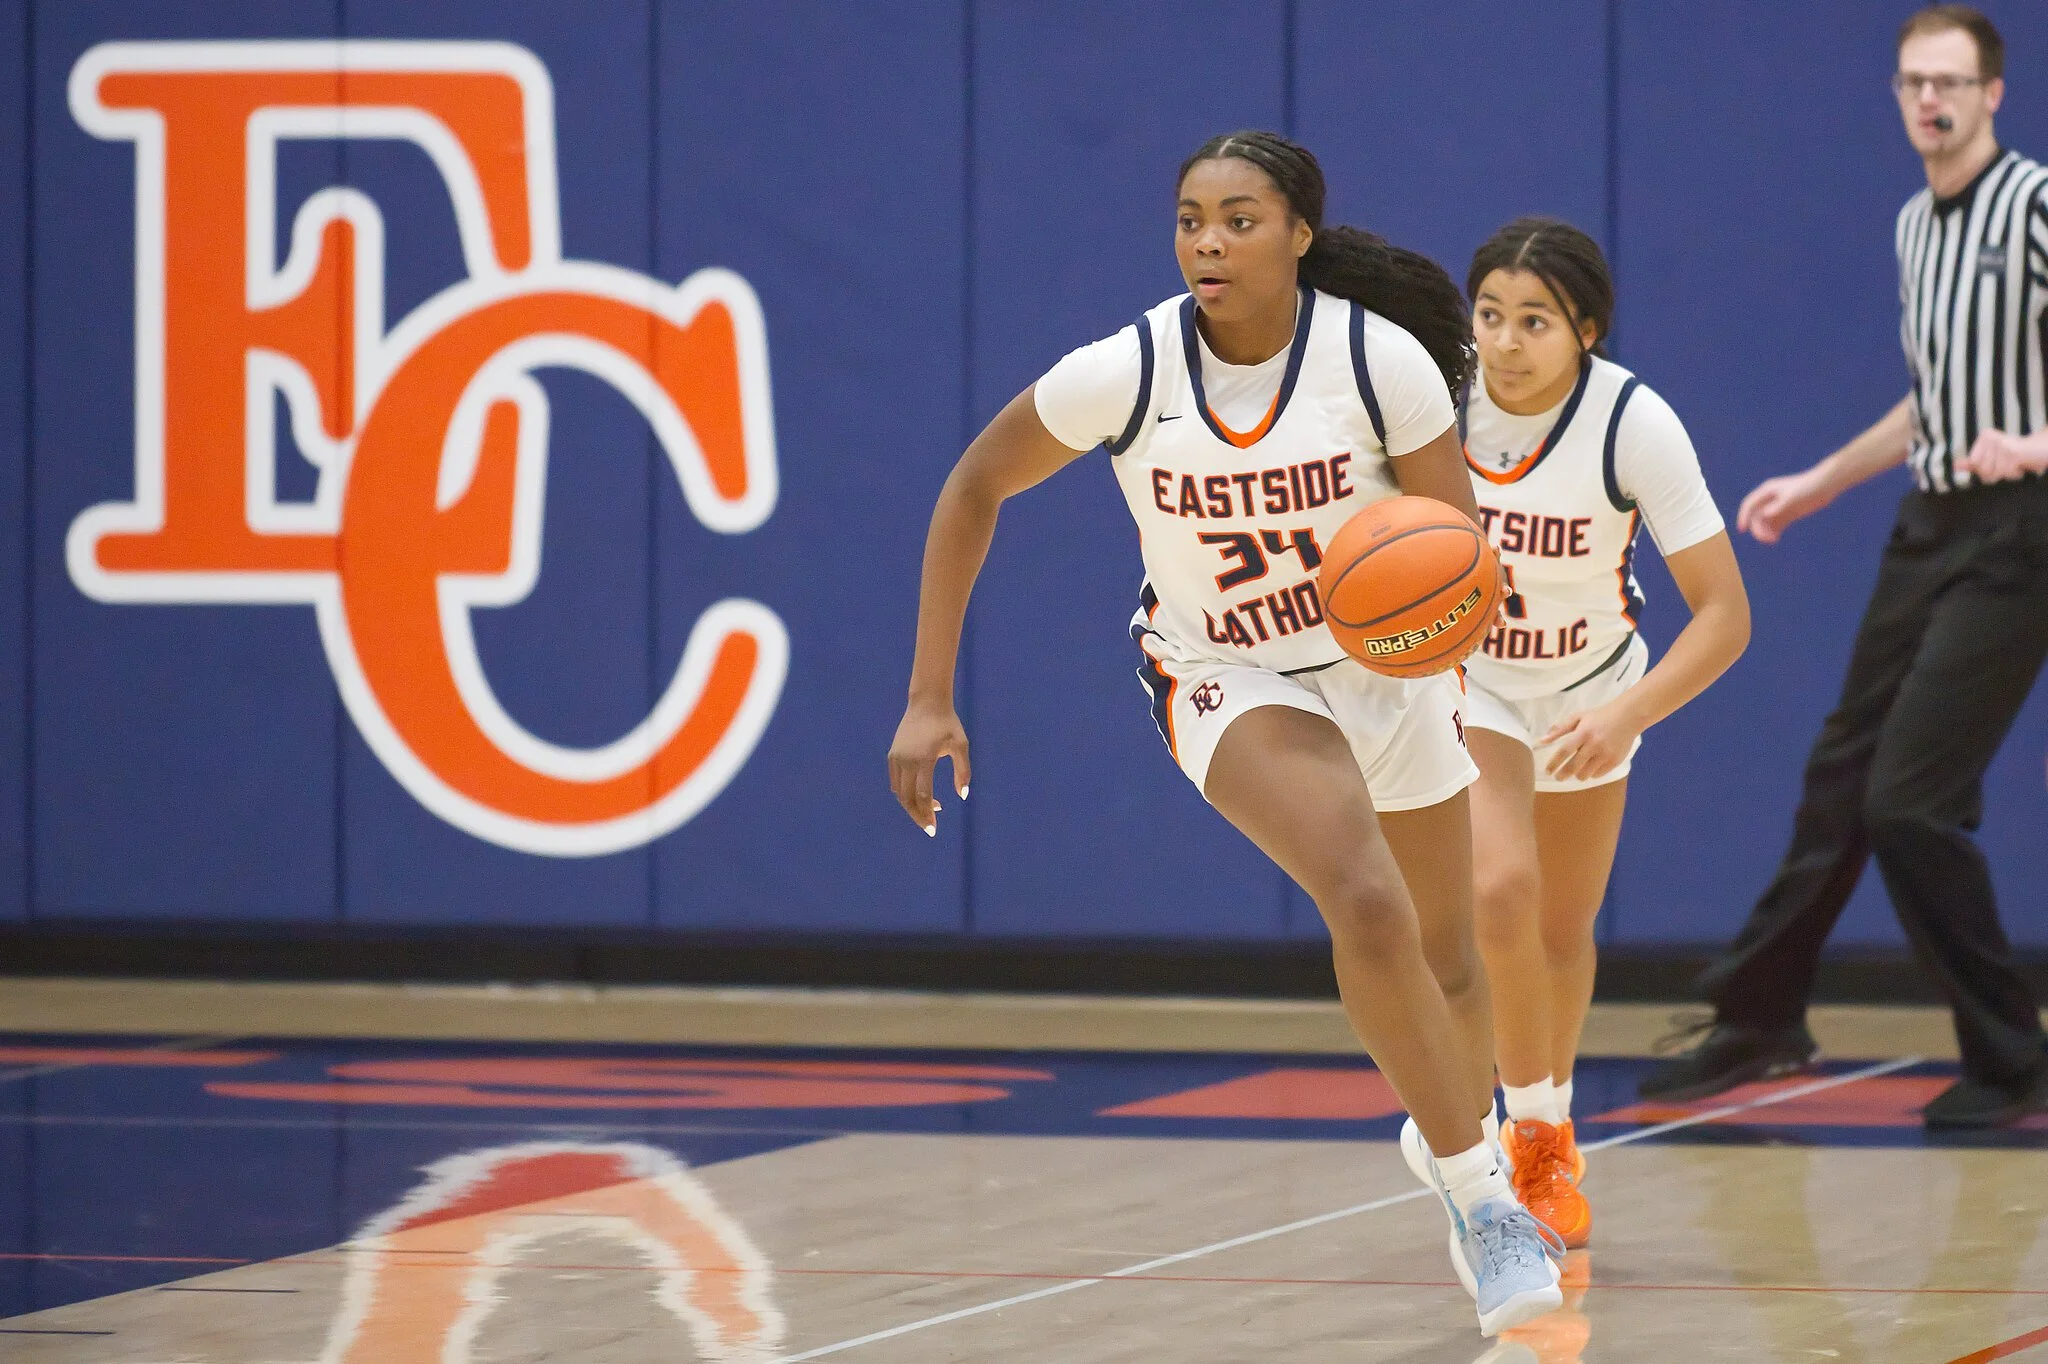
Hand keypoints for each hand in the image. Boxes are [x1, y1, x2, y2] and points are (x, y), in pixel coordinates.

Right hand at [888, 700, 970, 835]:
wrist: (926, 703)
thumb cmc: (947, 724)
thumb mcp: (961, 745)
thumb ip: (964, 771)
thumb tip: (963, 796)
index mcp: (924, 759)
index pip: (923, 795)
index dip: (927, 815)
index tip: (933, 830)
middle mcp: (907, 760)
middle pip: (908, 798)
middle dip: (918, 816)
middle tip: (930, 828)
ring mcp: (896, 758)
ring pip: (899, 792)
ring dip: (912, 805)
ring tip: (931, 810)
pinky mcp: (892, 756)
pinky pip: (895, 782)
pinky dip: (904, 794)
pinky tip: (919, 797)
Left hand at [1539, 701, 1642, 782]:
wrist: (1628, 717)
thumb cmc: (1599, 716)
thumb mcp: (1578, 717)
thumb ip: (1560, 729)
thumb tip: (1542, 740)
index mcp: (1583, 733)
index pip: (1564, 751)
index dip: (1554, 763)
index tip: (1547, 771)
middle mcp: (1594, 745)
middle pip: (1573, 766)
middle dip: (1562, 775)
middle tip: (1558, 777)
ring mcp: (1606, 754)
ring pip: (1585, 774)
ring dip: (1577, 774)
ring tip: (1575, 770)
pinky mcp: (1615, 761)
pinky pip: (1598, 774)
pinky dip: (1591, 773)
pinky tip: (1590, 767)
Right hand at [1736, 467, 1831, 544]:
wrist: (1825, 486)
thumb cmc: (1808, 488)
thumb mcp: (1792, 497)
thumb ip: (1779, 506)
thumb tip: (1766, 514)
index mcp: (1767, 491)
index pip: (1749, 505)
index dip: (1743, 517)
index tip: (1742, 530)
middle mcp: (1770, 499)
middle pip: (1756, 517)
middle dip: (1758, 529)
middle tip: (1766, 539)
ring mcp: (1778, 507)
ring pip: (1764, 523)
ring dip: (1765, 532)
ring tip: (1773, 540)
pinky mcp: (1787, 514)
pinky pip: (1775, 525)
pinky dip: (1773, 533)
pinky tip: (1776, 539)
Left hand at [1957, 429, 2047, 483]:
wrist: (2044, 449)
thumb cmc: (2018, 455)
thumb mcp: (1994, 458)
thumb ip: (1974, 462)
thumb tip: (1955, 466)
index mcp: (1984, 436)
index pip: (1974, 464)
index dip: (1986, 469)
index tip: (1999, 461)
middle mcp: (1991, 437)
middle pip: (1983, 470)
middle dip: (1997, 473)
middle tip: (2009, 463)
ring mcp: (2001, 444)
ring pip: (1995, 473)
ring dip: (2008, 474)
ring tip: (2015, 463)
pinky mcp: (2012, 451)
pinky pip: (2006, 473)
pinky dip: (2016, 473)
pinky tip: (2022, 464)